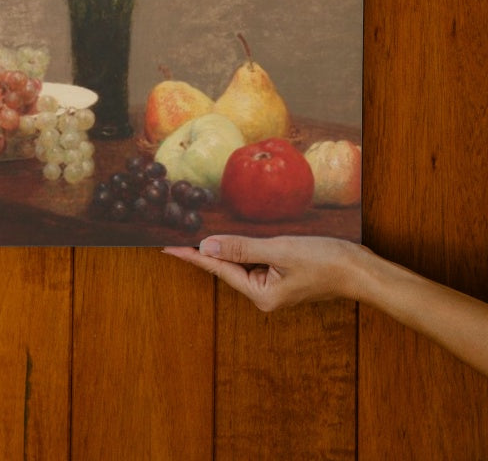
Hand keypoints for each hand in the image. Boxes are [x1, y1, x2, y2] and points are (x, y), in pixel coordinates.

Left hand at [163, 235, 363, 310]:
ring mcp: (274, 287)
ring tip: (203, 231)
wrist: (360, 270)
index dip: (192, 256)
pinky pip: (256, 260)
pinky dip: (245, 247)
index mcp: (261, 294)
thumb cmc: (325, 260)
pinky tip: (237, 236)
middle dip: (207, 250)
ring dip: (227, 247)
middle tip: (178, 234)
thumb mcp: (280, 250)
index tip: (167, 248)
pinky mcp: (284, 277)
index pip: (219, 269)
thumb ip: (241, 248)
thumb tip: (206, 246)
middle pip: (228, 267)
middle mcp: (264, 295)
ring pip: (243, 262)